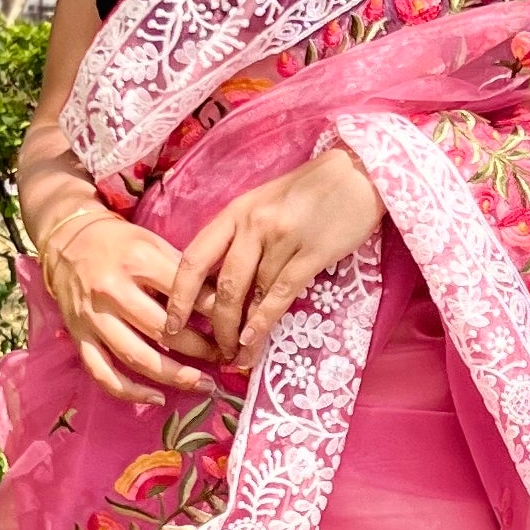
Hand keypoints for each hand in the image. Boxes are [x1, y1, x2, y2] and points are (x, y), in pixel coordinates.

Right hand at [38, 202, 215, 406]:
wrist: (68, 239)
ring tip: (203, 384)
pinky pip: (102, 372)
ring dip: (174, 375)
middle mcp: (113, 291)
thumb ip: (184, 273)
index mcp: (137, 262)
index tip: (237, 328)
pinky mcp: (79, 336)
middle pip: (164, 331)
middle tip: (226, 358)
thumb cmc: (120, 243)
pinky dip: (130, 391)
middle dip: (201, 349)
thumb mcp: (154, 243)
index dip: (215, 314)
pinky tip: (157, 398)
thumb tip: (223, 304)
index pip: (184, 294)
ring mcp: (93, 317)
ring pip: (137, 356)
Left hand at [166, 145, 383, 367]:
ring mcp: (282, 237)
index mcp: (235, 211)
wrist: (359, 173)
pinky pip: (281, 293)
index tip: (171, 326)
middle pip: (221, 284)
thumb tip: (221, 284)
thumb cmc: (311, 190)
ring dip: (240, 331)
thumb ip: (241, 236)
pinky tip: (254, 341)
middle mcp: (253, 224)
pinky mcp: (313, 252)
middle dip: (214, 325)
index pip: (194, 258)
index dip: (178, 297)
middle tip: (212, 353)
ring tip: (236, 356)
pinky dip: (264, 321)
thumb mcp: (264, 203)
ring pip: (251, 293)